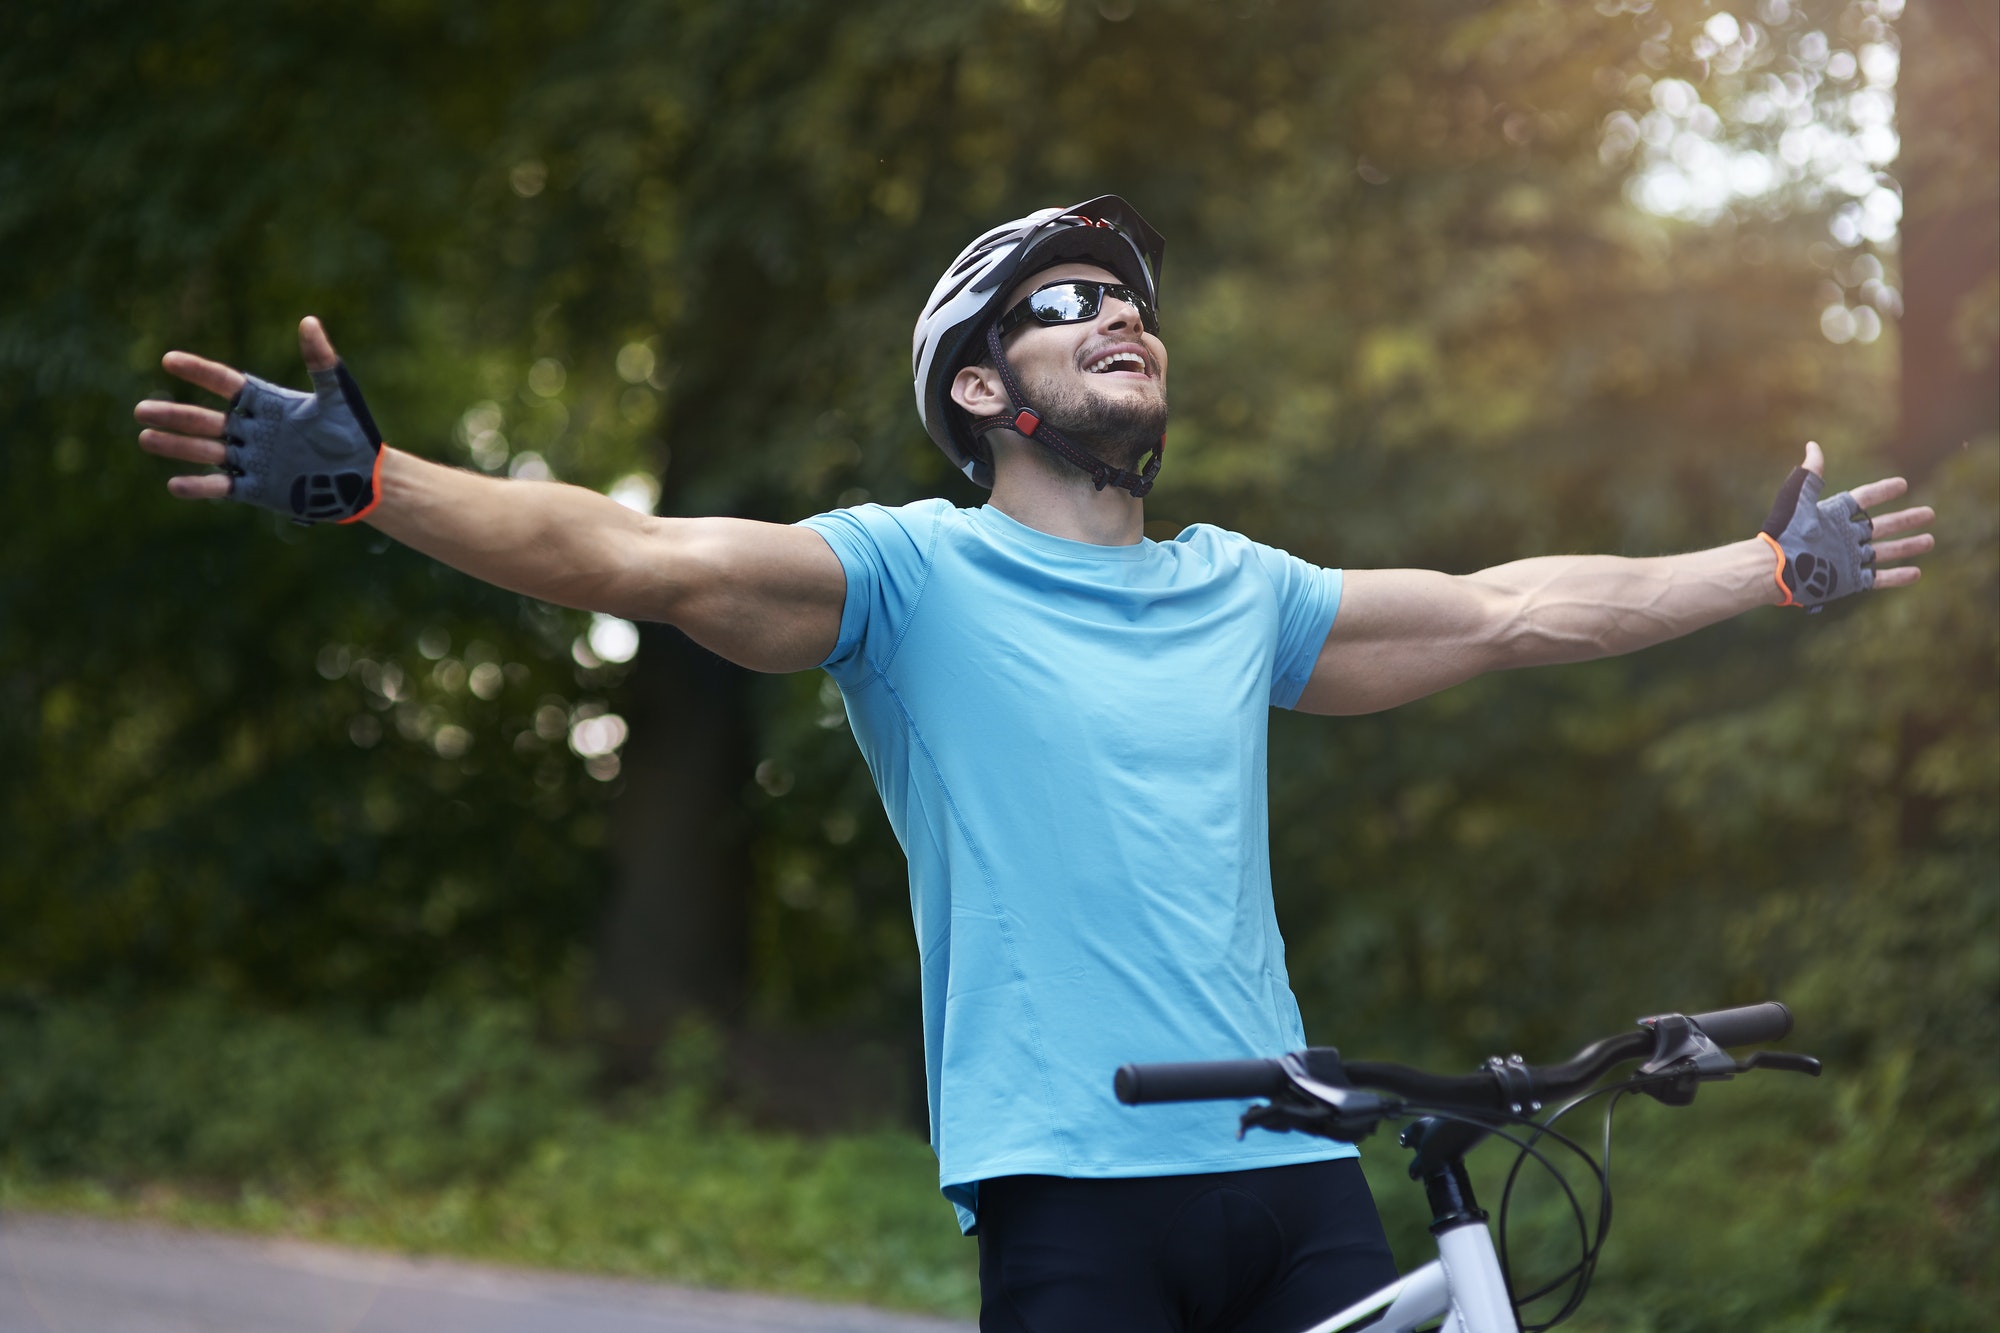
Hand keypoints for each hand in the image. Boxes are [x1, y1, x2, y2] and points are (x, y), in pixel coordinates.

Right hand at [135, 317, 341, 499]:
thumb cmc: (353, 433)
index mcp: (267, 403)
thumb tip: (308, 322)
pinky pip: (222, 487)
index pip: (227, 384)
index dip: (200, 372)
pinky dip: (199, 486)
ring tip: (145, 438)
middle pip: (206, 420)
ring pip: (207, 450)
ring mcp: (251, 459)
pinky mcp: (256, 488)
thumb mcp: (338, 395)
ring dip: (177, 446)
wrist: (365, 478)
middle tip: (140, 411)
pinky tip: (173, 484)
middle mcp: (252, 429)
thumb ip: (321, 361)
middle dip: (176, 416)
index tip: (169, 359)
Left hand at [1797, 440, 1932, 590]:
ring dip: (1907, 546)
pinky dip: (1897, 576)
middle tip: (1929, 513)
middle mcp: (1842, 537)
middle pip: (1880, 526)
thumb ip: (1810, 474)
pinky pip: (1877, 578)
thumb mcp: (1798, 497)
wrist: (1775, 568)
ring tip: (1930, 540)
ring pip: (1884, 551)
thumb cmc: (1785, 531)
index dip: (1882, 492)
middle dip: (1905, 520)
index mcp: (1832, 516)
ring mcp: (1847, 559)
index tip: (1902, 484)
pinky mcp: (1848, 581)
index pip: (1862, 501)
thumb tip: (1813, 445)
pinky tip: (1916, 572)